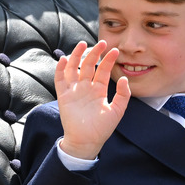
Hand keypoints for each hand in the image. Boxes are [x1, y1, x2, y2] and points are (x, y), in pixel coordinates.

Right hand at [55, 40, 130, 159]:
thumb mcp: (117, 111)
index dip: (108, 60)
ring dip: (77, 56)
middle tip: (102, 43)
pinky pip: (60, 79)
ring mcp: (74, 90)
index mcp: (99, 90)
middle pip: (89, 65)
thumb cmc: (102, 128)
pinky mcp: (64, 95)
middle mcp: (86, 87)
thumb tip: (125, 79)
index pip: (103, 70)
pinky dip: (61, 69)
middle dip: (94, 53)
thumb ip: (123, 95)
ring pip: (74, 68)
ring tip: (82, 44)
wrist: (87, 141)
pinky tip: (66, 59)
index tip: (115, 50)